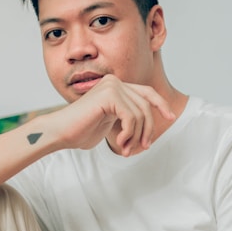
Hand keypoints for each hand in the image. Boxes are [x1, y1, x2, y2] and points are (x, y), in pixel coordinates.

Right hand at [50, 75, 175, 157]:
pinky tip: (119, 142)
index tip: (171, 116)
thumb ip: (126, 118)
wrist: (60, 133)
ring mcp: (112, 86)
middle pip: (145, 105)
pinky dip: (128, 134)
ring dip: (136, 136)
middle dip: (147, 129)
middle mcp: (115, 82)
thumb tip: (147, 124)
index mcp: (115, 86)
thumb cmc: (80, 131)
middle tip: (142, 147)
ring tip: (125, 148)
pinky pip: (131, 117)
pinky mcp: (109, 95)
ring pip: (140, 114)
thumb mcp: (110, 122)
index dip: (161, 104)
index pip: (146, 92)